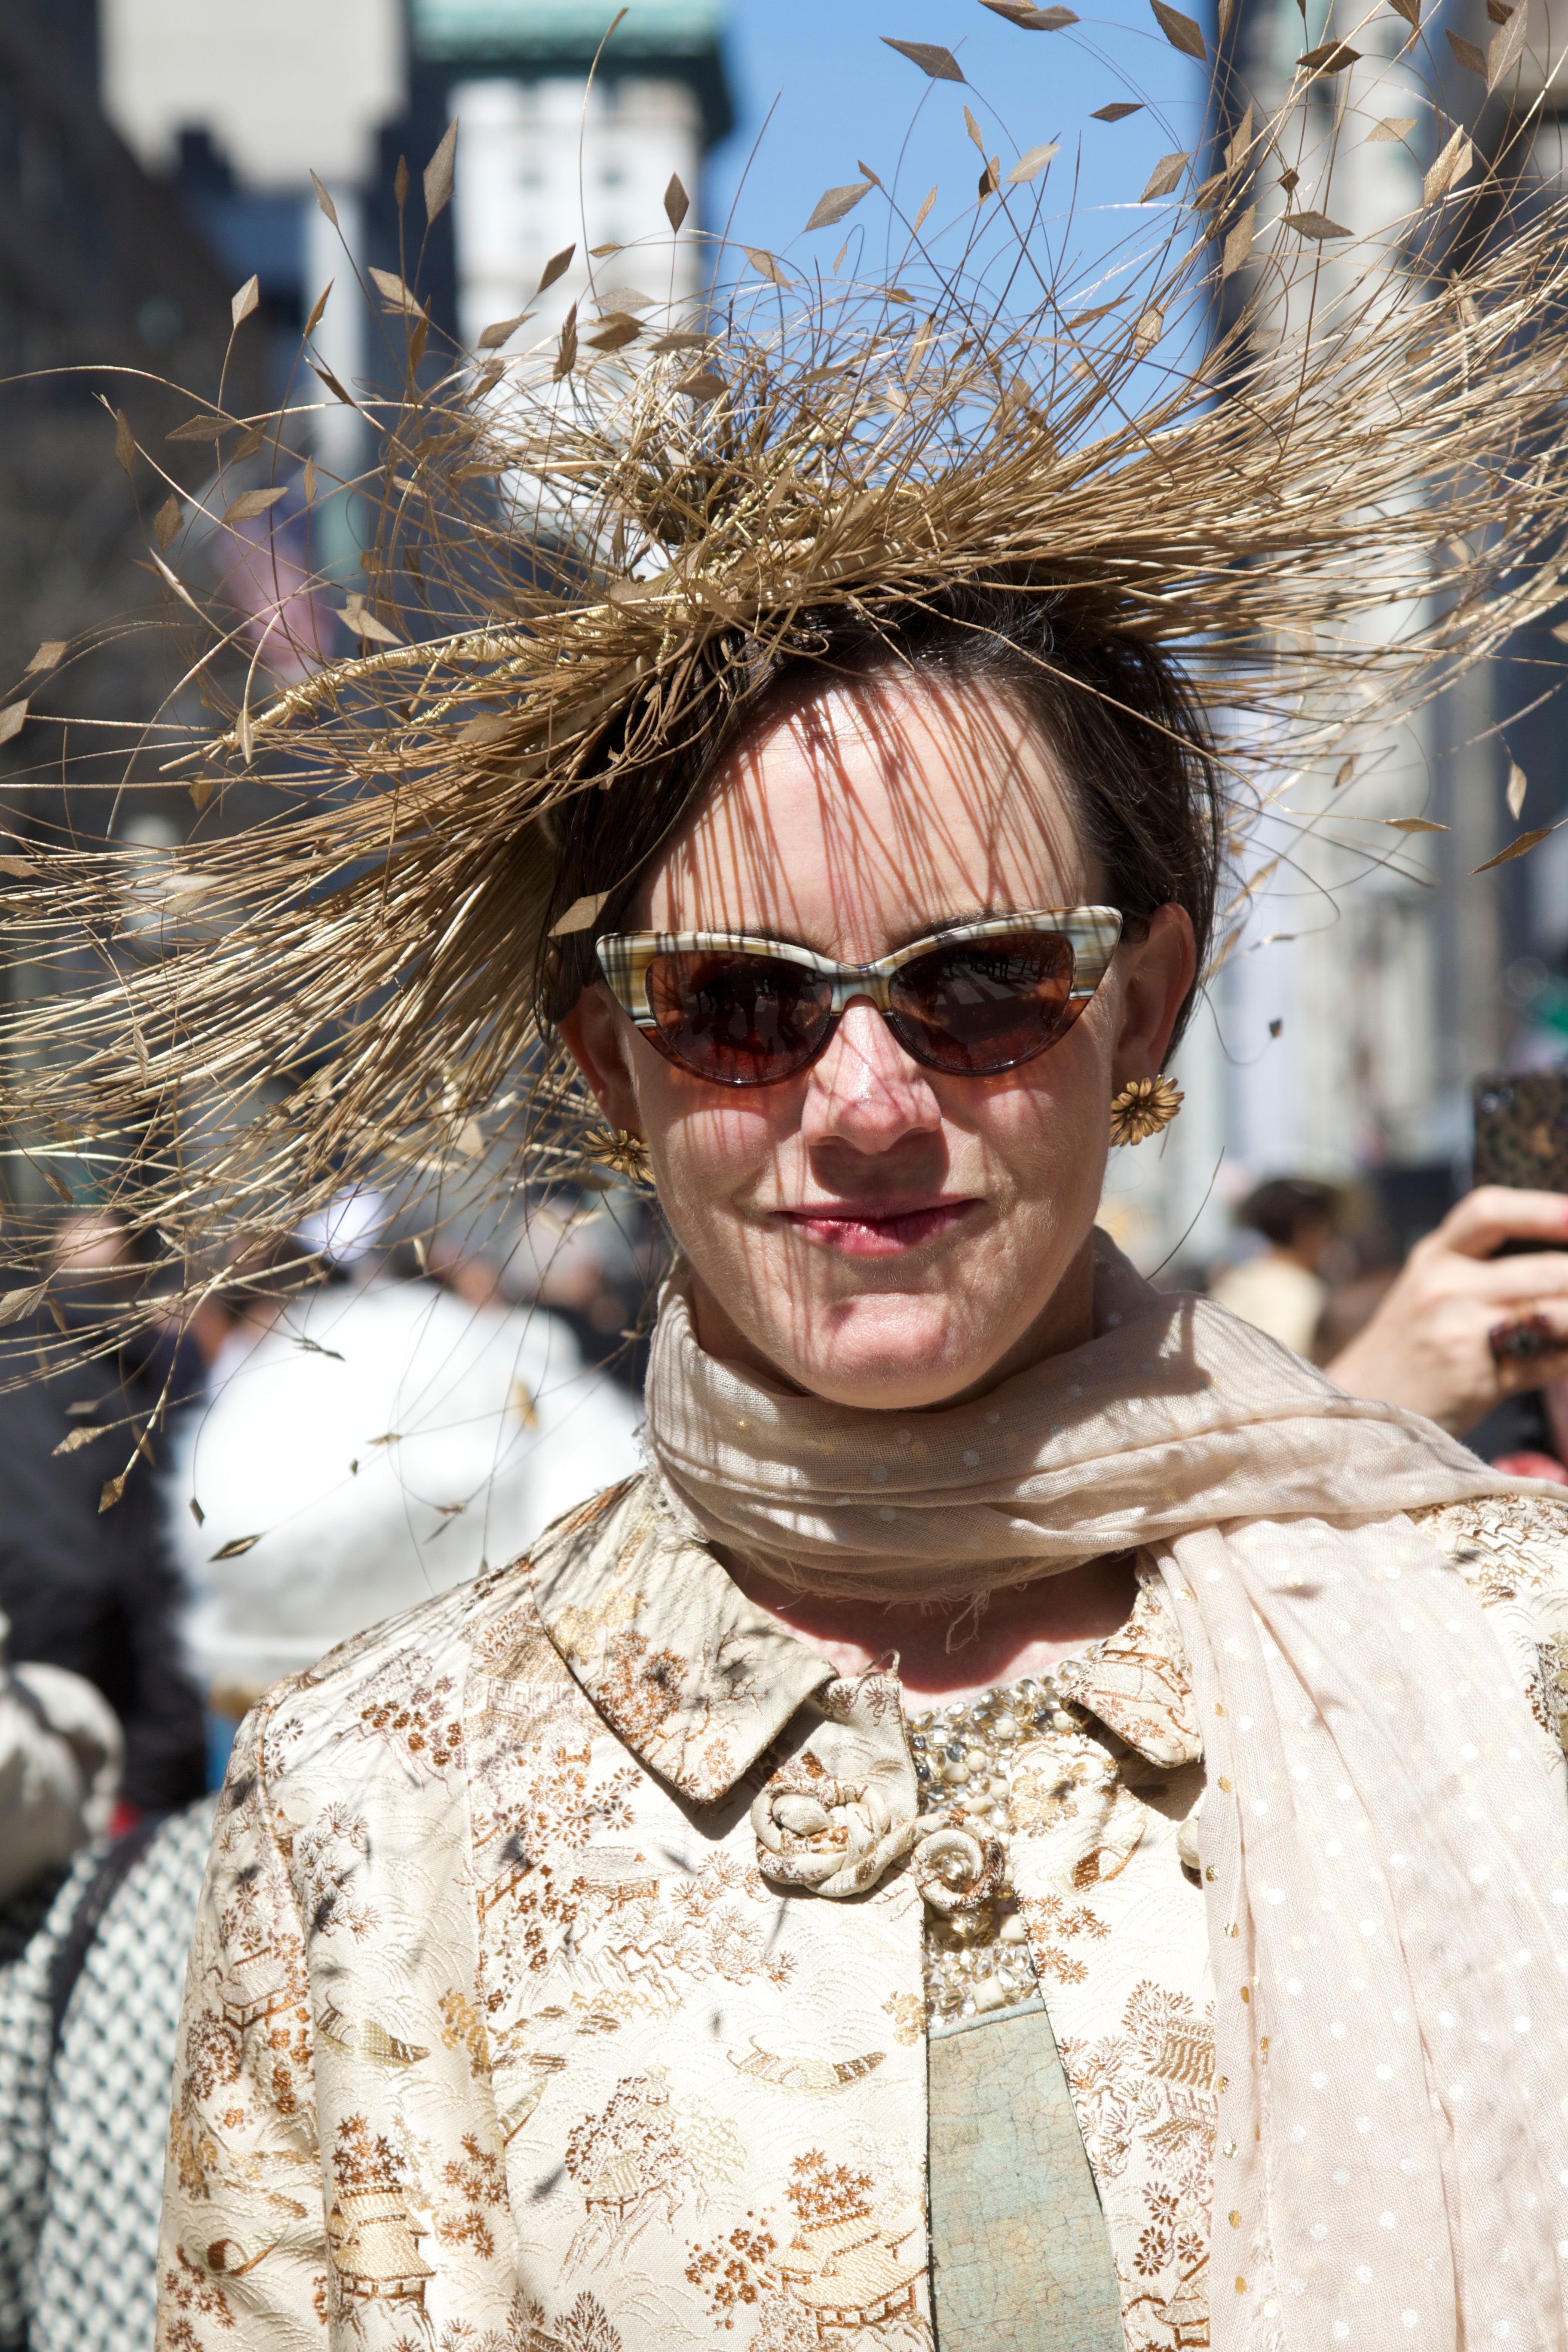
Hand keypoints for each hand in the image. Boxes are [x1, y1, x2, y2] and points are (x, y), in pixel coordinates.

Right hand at [1323, 1187, 1567, 1436]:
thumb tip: (1559, 1258)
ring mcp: (1459, 1330)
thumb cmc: (1413, 1346)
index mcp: (1435, 1255)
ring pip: (1555, 1313)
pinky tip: (1559, 1356)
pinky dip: (1564, 1358)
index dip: (1543, 1208)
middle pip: (1545, 1268)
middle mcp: (1443, 1286)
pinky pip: (1548, 1361)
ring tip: (1567, 1321)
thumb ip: (1484, 1268)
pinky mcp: (1477, 1375)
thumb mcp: (1432, 1290)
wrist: (1364, 1405)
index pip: (1489, 1210)